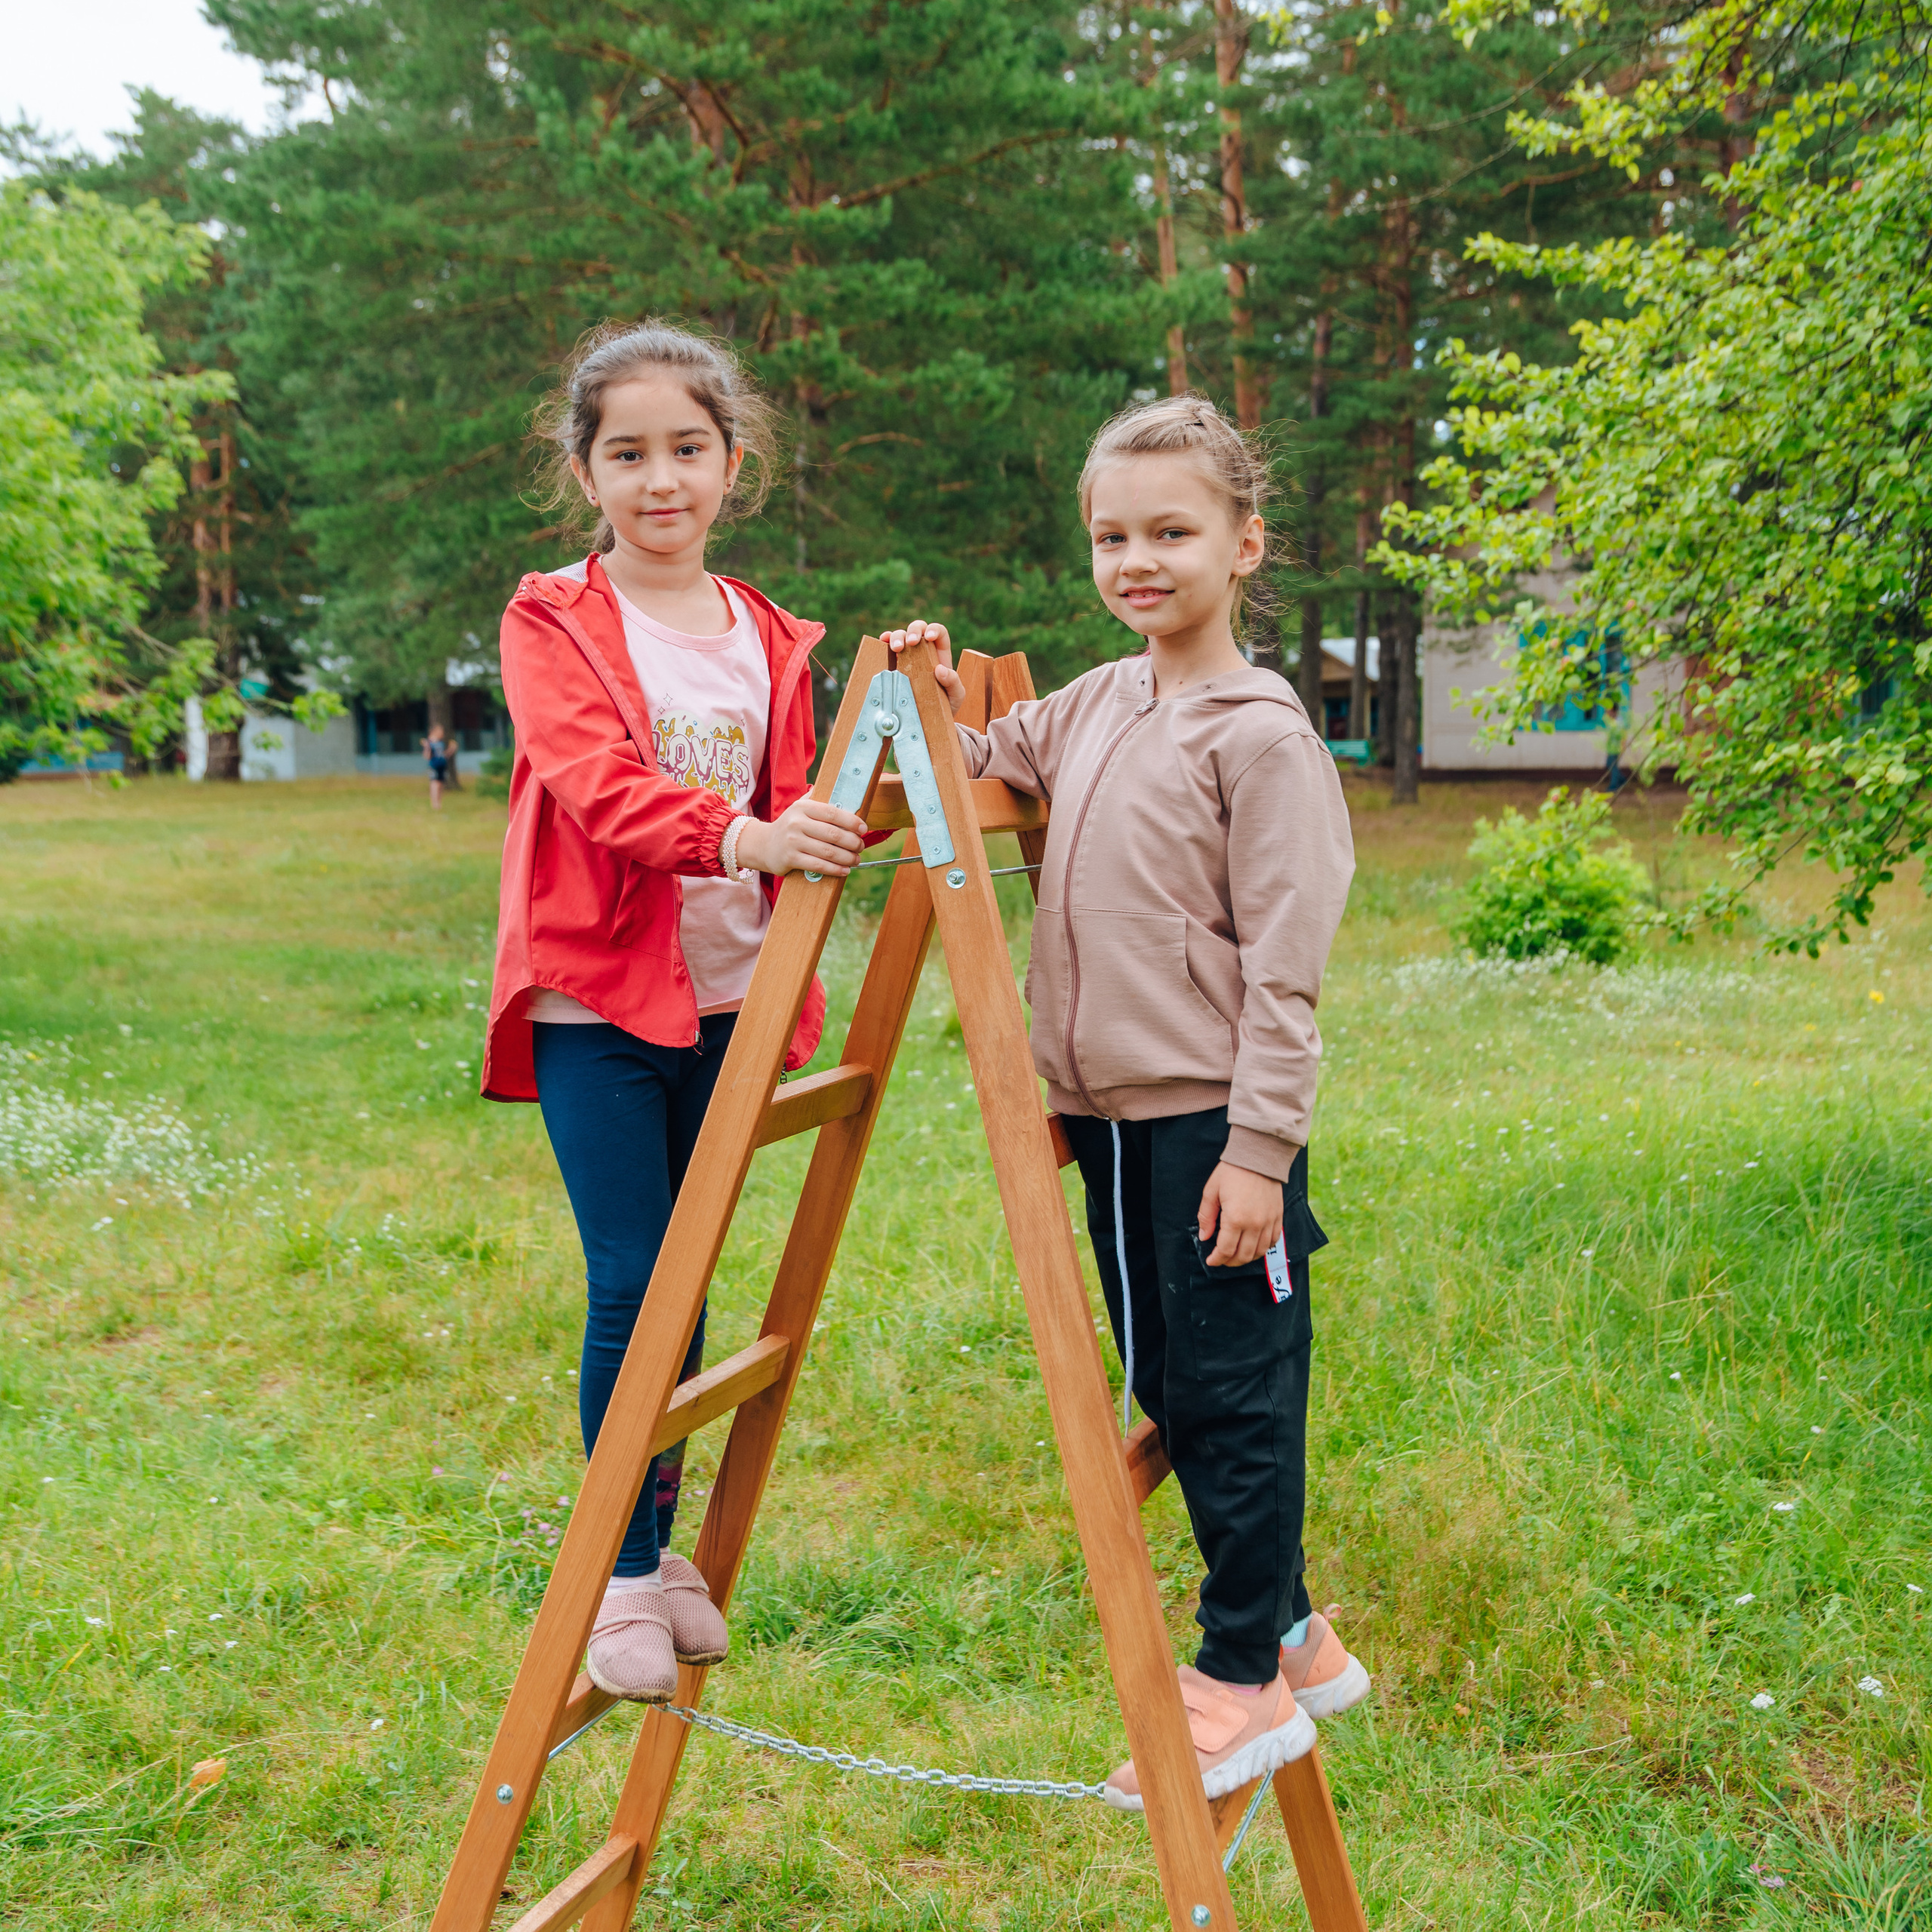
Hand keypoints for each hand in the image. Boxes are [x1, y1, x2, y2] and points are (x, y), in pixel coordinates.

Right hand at [734, 797, 867, 877]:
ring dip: (847, 858)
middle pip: (834, 834)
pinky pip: (819, 866)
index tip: (863, 828)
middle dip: (853, 842)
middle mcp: (797, 823)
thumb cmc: (789, 826)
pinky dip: (835, 869)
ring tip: (856, 859)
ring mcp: (793, 841)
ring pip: (828, 852)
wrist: (763, 845)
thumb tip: (844, 792)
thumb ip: (818, 800)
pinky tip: (845, 870)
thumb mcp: (800, 808)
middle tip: (861, 847)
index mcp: (803, 807)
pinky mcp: (790, 859)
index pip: (833, 813)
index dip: (852, 821)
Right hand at [884, 619, 965, 717]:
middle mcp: (923, 650)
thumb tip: (940, 669)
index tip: (929, 637)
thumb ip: (954, 682)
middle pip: (918, 628)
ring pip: (901, 634)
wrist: (929, 720)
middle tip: (911, 643)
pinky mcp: (893, 663)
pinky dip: (884, 640)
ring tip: (896, 648)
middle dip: (913, 631)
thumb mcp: (956, 696)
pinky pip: (887, 646)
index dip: (934, 629)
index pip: (939, 632)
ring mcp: (907, 655)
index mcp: (940, 653)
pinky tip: (883, 642)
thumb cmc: (946, 705)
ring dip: (897, 636)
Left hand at [1198, 1162, 1283, 1268]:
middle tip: (1222, 1260)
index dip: (1217, 1259)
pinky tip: (1253, 1246)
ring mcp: (1268, 1222)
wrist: (1259, 1156)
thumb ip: (1206, 1216)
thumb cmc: (1232, 1171)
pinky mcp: (1278, 1217)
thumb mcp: (1211, 1191)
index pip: (1225, 1249)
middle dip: (1230, 1262)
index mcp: (1235, 1218)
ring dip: (1246, 1258)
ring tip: (1236, 1255)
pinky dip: (1262, 1248)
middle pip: (1243, 1255)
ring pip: (1259, 1252)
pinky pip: (1272, 1241)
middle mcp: (1254, 1224)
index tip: (1211, 1261)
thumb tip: (1204, 1237)